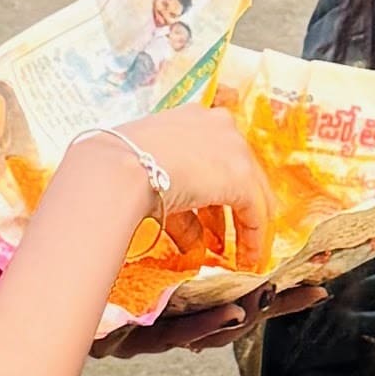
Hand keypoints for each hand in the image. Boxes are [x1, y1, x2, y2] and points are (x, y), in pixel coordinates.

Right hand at [66, 97, 274, 283]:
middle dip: (231, 208)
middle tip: (228, 237)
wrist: (118, 169)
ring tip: (240, 254)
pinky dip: (253, 238)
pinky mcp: (241, 176)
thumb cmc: (120, 169)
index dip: (215, 185)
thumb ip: (181, 207)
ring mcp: (233, 148)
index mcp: (193, 117)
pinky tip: (247, 258)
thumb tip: (193, 241)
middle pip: (238, 171)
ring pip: (252, 193)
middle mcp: (219, 125)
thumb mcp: (151, 179)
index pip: (215, 152)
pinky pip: (256, 213)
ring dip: (245, 227)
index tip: (212, 212)